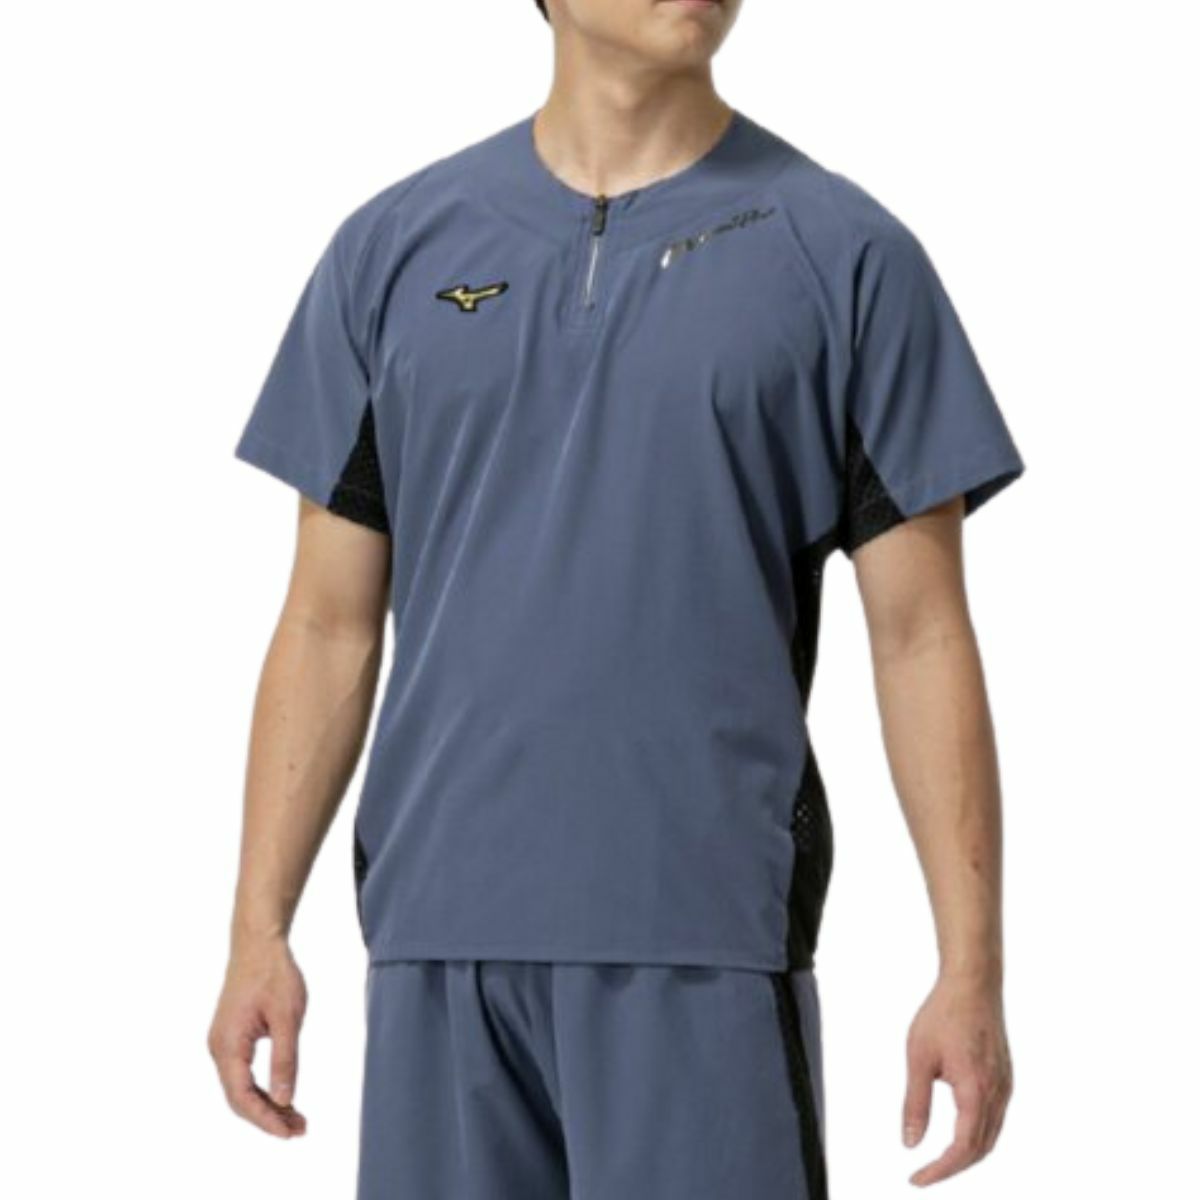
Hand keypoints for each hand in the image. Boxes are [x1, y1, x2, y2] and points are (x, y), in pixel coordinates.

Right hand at [208, 937, 308, 1137]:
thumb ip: (285, 1060)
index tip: (291, 1133)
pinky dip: (262, 1087)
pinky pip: (243, 1073)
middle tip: (300, 1130)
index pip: (242, 1097)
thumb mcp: (288, 1017)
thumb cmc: (274, 974)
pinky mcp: (231, 1036)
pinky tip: (283, 1095)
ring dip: (266, 1104)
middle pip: (239, 1097)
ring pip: (241, 1087)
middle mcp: (219, 1048)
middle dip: (268, 1117)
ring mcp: (223, 1043)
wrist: (258, 942)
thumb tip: (285, 1099)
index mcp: (228, 1045)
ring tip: (297, 1119)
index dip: (266, 1119)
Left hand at [902, 973, 1011, 1185]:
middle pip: (980, 1149)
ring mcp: (1005, 1086)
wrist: (973, 984)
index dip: (940, 1170)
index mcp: (976, 1092)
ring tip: (938, 1161)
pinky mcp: (1005, 1077)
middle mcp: (998, 1094)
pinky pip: (995, 1118)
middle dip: (952, 1168)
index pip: (962, 1149)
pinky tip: (959, 1132)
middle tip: (924, 1175)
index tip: (916, 1179)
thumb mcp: (919, 1058)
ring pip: (991, 1136)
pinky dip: (977, 1135)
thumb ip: (915, 1103)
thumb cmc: (943, 1015)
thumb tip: (909, 1143)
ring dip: (966, 1154)